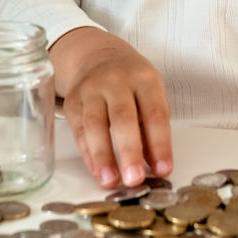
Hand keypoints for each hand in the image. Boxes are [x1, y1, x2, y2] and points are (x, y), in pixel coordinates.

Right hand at [50, 27, 172, 188]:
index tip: (164, 170)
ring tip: (111, 181)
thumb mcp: (150, 94)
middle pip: (123, 117)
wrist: (97, 56)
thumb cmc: (131, 81)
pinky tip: (97, 172)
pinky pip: (80, 131)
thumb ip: (152, 129)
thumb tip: (156, 168)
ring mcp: (91, 90)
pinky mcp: (73, 102)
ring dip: (103, 157)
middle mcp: (116, 81)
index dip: (160, 144)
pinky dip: (88, 155)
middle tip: (134, 179)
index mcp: (144, 79)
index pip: (155, 113)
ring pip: (95, 124)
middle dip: (129, 151)